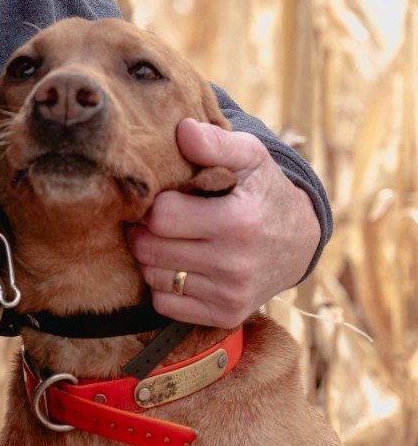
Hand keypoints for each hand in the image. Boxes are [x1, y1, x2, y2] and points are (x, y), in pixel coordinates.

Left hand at [128, 119, 320, 326]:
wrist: (299, 242)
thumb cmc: (263, 192)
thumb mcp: (250, 158)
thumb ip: (215, 142)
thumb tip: (182, 130)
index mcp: (238, 222)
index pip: (161, 216)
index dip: (156, 204)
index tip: (168, 199)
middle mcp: (235, 264)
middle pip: (150, 249)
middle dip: (147, 232)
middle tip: (160, 221)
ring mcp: (230, 294)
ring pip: (154, 278)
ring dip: (153, 259)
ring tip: (173, 242)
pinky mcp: (225, 315)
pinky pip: (165, 305)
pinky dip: (164, 287)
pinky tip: (182, 267)